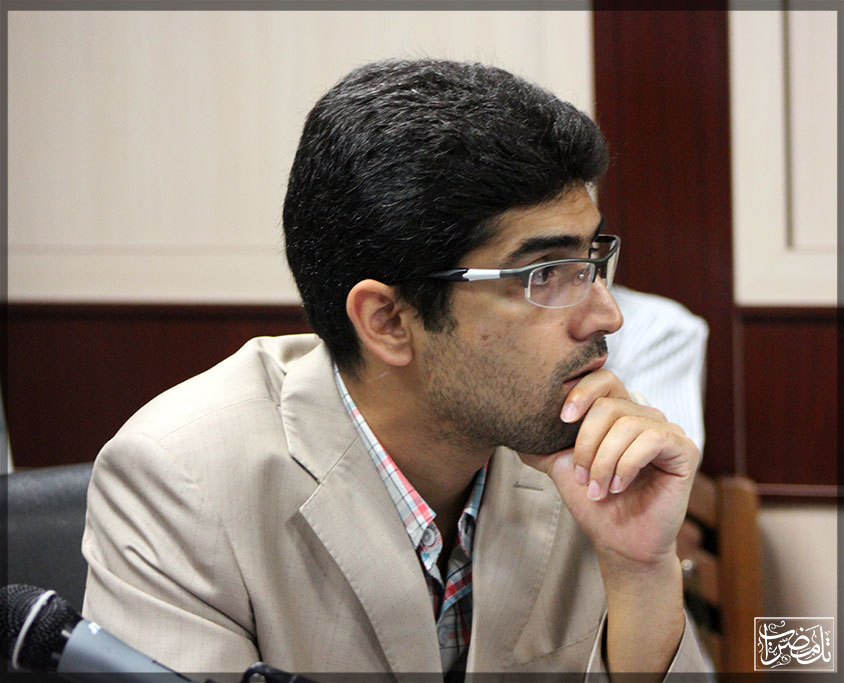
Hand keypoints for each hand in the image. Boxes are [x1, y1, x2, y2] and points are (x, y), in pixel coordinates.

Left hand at [519, 369, 699, 569]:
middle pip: (608, 405)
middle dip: (586, 444)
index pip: (603, 379)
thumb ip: (542, 442)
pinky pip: (652, 438)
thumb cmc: (594, 504)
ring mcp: (667, 430)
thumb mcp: (560, 465)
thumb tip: (511, 425)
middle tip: (581, 477)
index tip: (562, 420)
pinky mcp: (684, 449)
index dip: (581, 392)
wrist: (619, 542)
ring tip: (598, 488)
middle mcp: (644, 416)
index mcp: (618, 414)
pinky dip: (627, 464)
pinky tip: (619, 486)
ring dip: (603, 461)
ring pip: (626, 424)